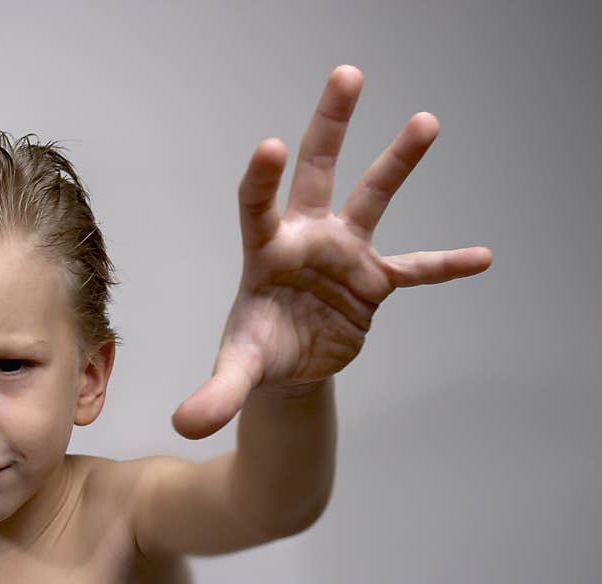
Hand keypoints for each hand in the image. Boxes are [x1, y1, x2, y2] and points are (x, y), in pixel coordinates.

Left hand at [172, 65, 492, 438]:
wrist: (287, 366)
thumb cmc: (257, 352)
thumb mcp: (237, 371)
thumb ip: (216, 393)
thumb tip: (185, 425)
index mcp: (265, 251)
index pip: (258, 204)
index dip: (264, 177)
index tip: (273, 146)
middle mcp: (306, 239)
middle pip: (316, 171)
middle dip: (329, 125)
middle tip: (345, 74)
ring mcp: (344, 255)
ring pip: (372, 198)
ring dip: (398, 162)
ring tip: (425, 121)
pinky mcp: (374, 281)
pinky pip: (416, 269)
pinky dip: (445, 266)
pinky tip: (482, 258)